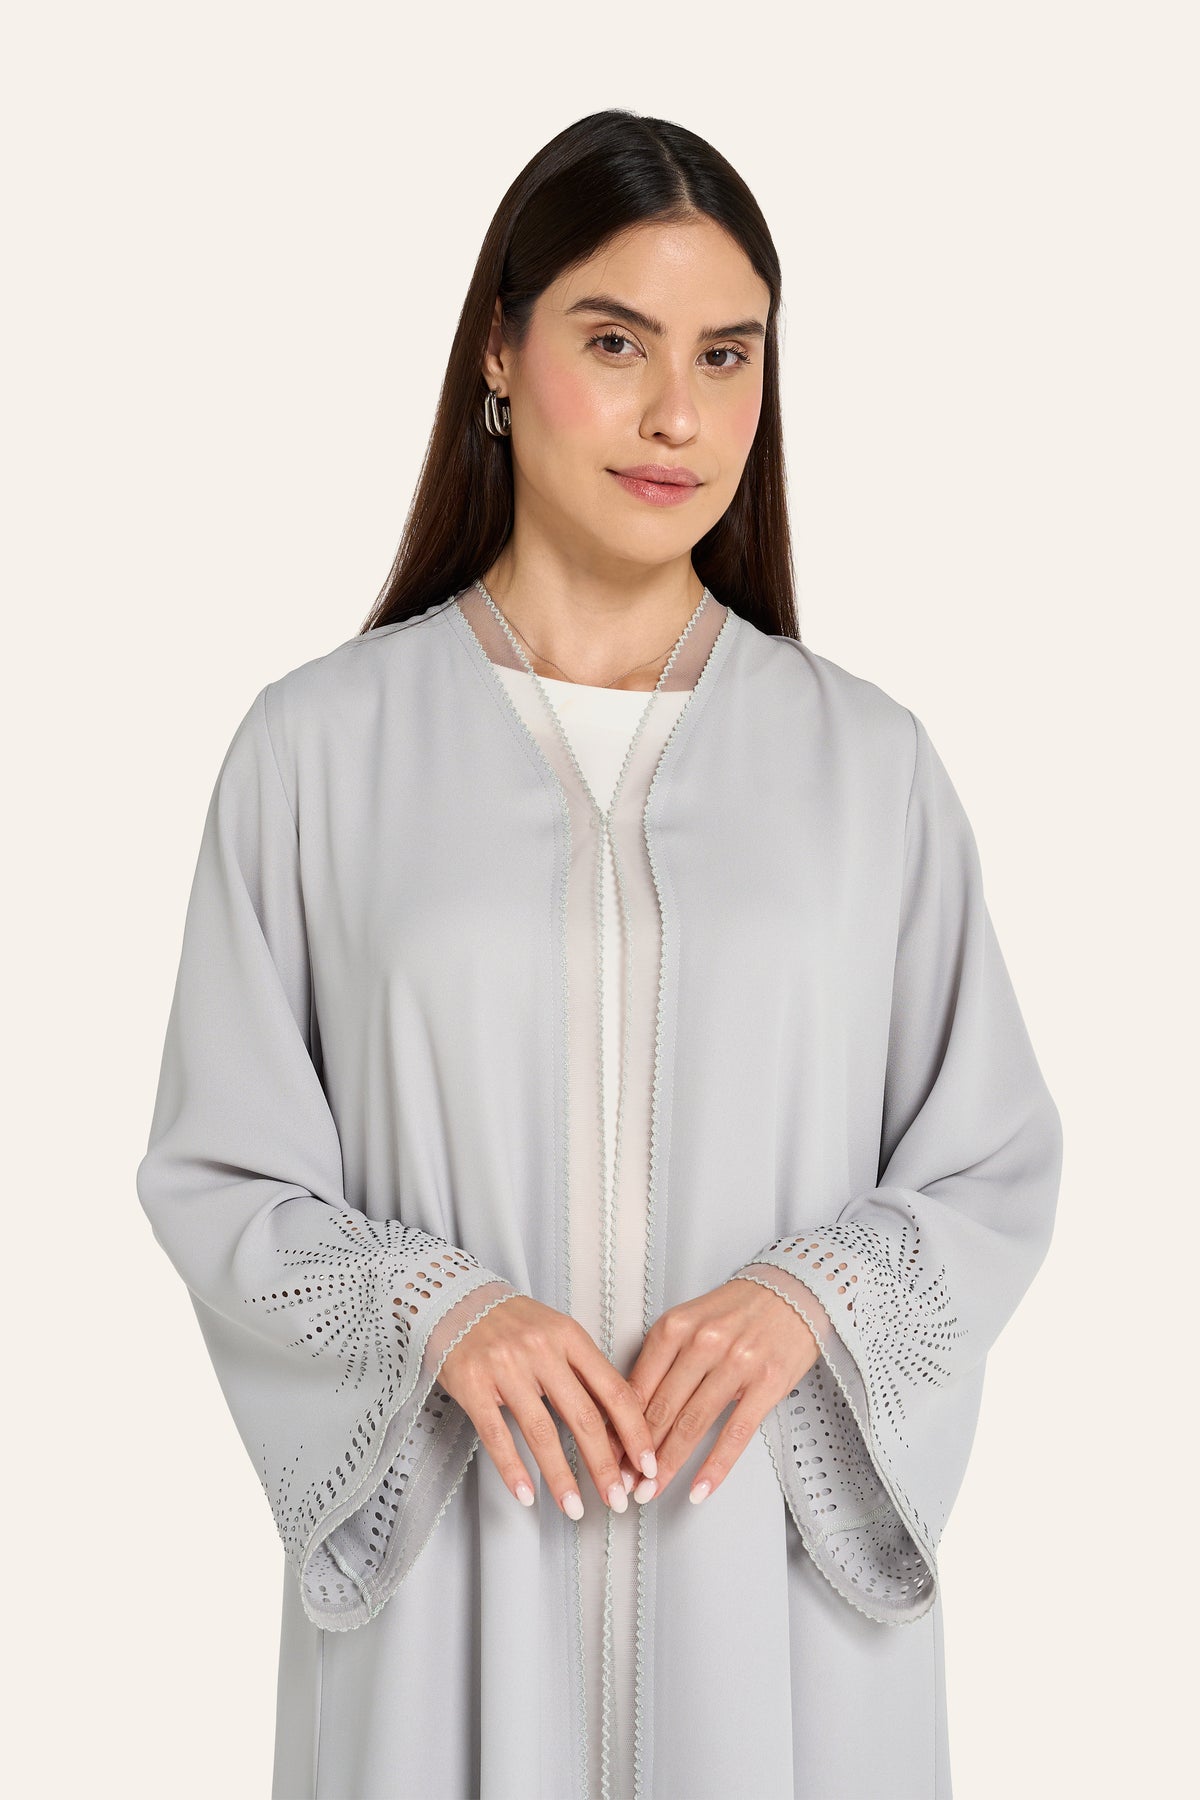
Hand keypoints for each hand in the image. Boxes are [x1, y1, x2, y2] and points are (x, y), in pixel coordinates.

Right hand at [436, 1294, 656, 1518]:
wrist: (454, 1299)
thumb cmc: (510, 1321)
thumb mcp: (556, 1332)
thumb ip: (583, 1371)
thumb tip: (618, 1424)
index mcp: (569, 1336)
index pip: (614, 1390)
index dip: (635, 1432)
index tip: (646, 1463)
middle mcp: (540, 1350)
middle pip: (583, 1417)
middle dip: (605, 1466)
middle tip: (618, 1498)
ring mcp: (505, 1368)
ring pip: (542, 1433)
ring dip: (562, 1478)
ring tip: (575, 1507)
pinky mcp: (473, 1386)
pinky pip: (497, 1435)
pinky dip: (513, 1469)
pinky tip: (527, 1493)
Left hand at [613, 1278, 821, 1505]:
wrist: (792, 1291)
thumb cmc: (738, 1309)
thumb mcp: (689, 1322)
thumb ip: (662, 1361)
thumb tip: (631, 1411)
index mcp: (675, 1327)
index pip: (637, 1387)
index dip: (618, 1428)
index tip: (608, 1454)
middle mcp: (702, 1343)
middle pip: (660, 1410)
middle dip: (637, 1455)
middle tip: (622, 1483)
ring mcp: (736, 1363)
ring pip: (692, 1425)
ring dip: (668, 1466)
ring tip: (650, 1491)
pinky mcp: (766, 1383)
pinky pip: (735, 1434)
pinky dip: (715, 1467)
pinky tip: (700, 1488)